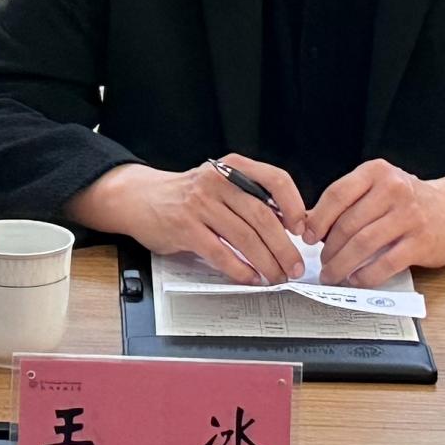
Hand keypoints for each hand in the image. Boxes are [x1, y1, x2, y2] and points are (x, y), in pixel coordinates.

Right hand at [67, 155, 307, 284]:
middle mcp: (218, 181)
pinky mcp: (185, 228)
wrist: (141, 197)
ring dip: (265, 261)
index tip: (302, 229)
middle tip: (294, 265)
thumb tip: (288, 225)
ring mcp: (200, 205)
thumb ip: (249, 198)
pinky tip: (249, 278)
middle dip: (284, 246)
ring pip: (244, 237)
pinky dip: (238, 269)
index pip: (275, 179)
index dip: (294, 205)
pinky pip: (219, 253)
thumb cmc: (187, 194)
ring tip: (276, 276)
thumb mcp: (220, 185)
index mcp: (233, 167)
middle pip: (262, 216)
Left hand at [305, 161, 444, 286]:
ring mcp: (409, 215)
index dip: (318, 219)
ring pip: (363, 245)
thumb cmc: (408, 201)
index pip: (337, 194)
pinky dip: (366, 275)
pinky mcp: (421, 242)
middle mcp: (393, 189)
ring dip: (342, 265)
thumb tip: (307, 223)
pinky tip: (357, 279)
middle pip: (348, 224)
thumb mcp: (378, 187)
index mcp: (377, 172)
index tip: (307, 237)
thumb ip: (349, 201)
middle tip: (321, 263)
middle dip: (329, 249)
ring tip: (333, 274)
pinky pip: (385, 263)